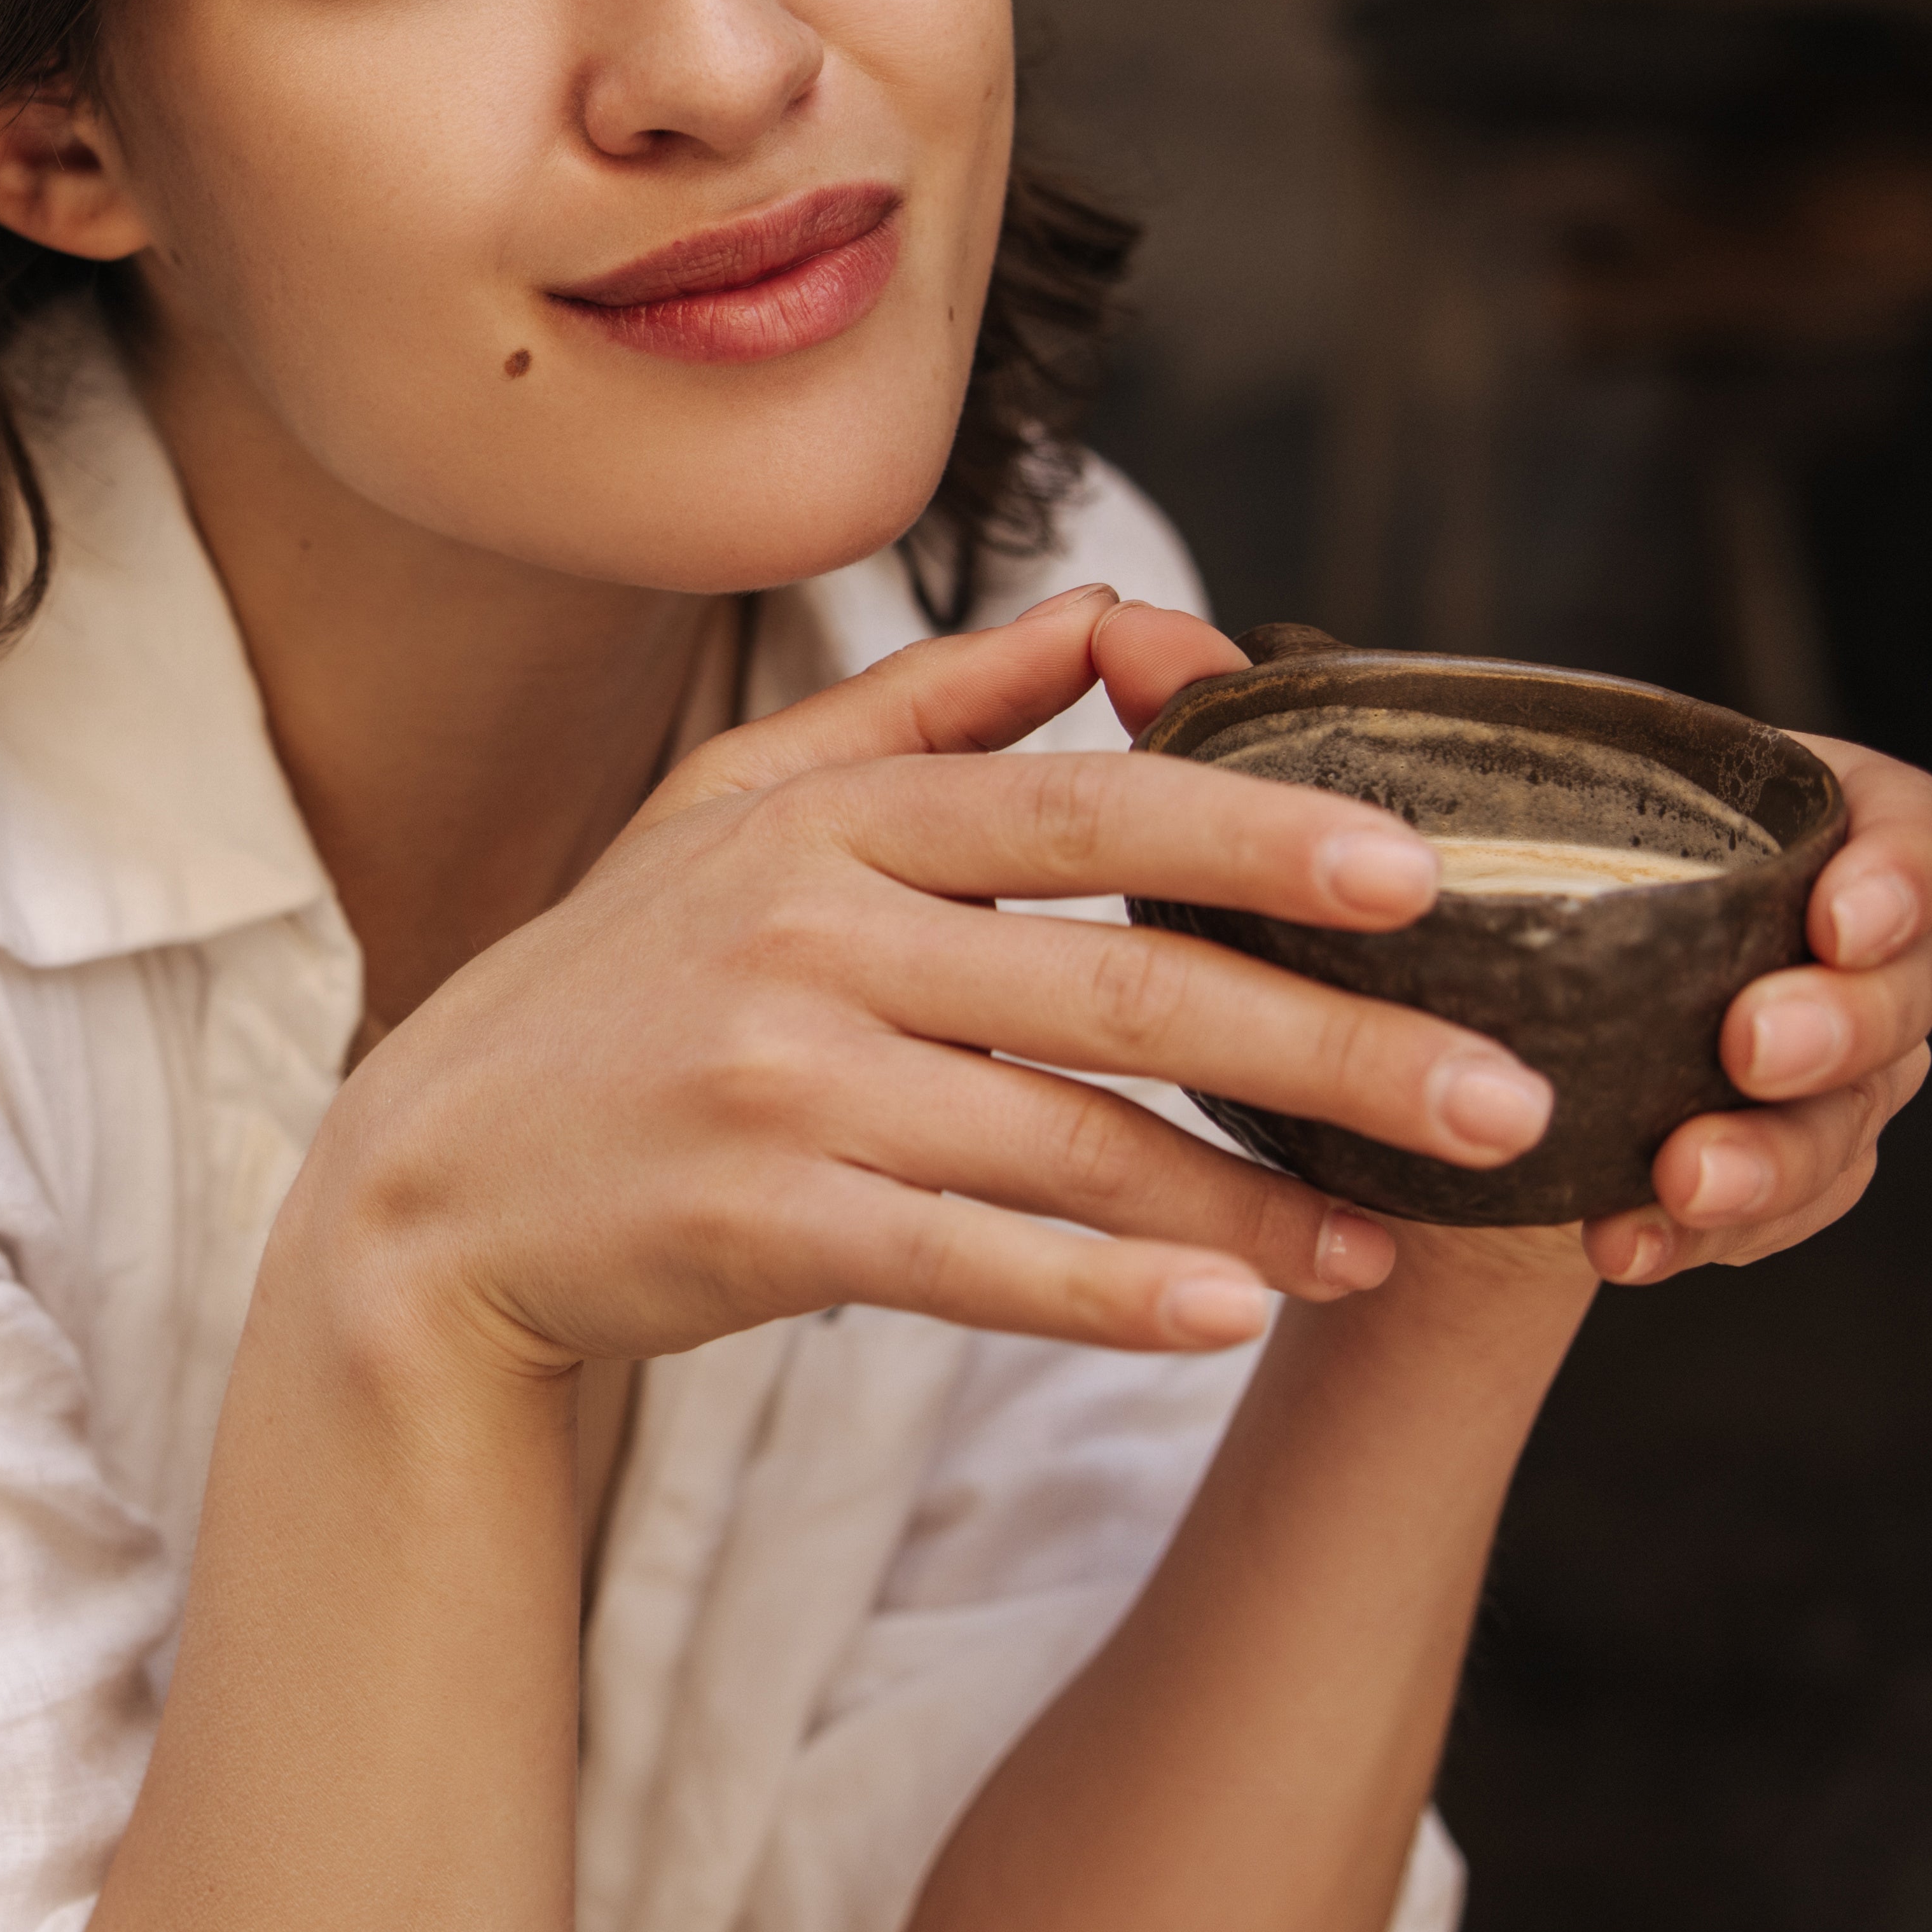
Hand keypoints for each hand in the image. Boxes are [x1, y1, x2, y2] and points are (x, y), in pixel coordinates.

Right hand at [301, 584, 1561, 1377]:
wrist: (426, 1192)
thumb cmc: (614, 992)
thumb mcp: (732, 807)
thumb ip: (925, 708)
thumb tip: (1116, 610)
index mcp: (821, 816)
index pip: (1084, 806)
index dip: (1260, 830)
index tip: (1424, 870)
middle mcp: (801, 930)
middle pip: (1119, 980)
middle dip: (1332, 1042)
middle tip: (1505, 1096)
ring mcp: (777, 1078)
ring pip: (1070, 1141)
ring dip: (1253, 1201)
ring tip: (1391, 1245)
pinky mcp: (756, 1220)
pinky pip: (971, 1261)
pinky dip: (1108, 1295)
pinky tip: (1231, 1321)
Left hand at [1088, 606, 1931, 1294]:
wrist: (1374, 1086)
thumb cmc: (1380, 906)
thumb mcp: (1320, 809)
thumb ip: (1251, 709)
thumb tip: (1127, 627)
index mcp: (1746, 824)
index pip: (1902, 818)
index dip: (1902, 864)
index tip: (1832, 913)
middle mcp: (1797, 946)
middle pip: (1901, 983)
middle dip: (1844, 1026)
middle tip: (1747, 1050)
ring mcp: (1794, 1073)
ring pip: (1851, 1119)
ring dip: (1778, 1156)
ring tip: (1677, 1180)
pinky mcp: (1751, 1177)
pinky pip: (1787, 1214)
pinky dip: (1720, 1234)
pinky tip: (1634, 1248)